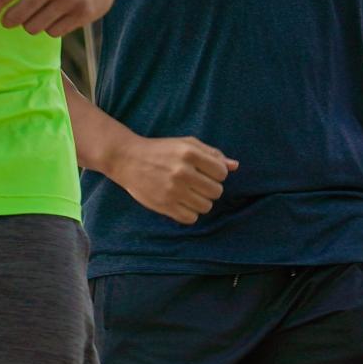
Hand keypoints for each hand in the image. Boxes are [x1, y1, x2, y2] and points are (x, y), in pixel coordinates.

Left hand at [0, 0, 128, 36]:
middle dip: (12, 21)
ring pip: (34, 28)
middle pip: (17, 17)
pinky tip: (61, 15)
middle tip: (13, 19)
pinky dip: (53, 27)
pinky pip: (54, 33)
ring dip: (34, 23)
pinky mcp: (82, 13)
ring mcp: (68, 0)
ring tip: (44, 11)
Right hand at [108, 136, 236, 224]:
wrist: (127, 159)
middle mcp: (182, 171)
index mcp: (190, 153)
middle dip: (210, 189)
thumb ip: (211, 154)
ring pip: (206, 207)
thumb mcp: (186, 144)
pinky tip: (181, 203)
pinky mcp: (165, 205)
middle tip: (197, 184)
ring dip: (200, 202)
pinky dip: (190, 213)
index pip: (222, 173)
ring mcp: (173, 190)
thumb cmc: (161, 151)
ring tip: (189, 193)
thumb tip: (234, 166)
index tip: (206, 173)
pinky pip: (191, 218)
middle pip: (216, 192)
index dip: (217, 174)